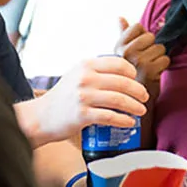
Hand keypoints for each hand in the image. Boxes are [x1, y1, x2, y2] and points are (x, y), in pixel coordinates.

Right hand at [31, 56, 148, 143]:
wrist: (41, 117)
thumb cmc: (64, 96)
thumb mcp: (77, 74)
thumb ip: (97, 70)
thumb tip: (126, 71)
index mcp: (87, 65)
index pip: (118, 64)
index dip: (132, 72)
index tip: (137, 80)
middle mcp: (86, 78)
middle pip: (122, 82)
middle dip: (138, 90)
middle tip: (145, 97)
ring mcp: (83, 96)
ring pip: (119, 99)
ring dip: (134, 106)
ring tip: (141, 110)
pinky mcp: (82, 115)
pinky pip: (110, 116)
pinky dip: (123, 119)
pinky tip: (130, 122)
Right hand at [115, 18, 169, 84]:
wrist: (132, 101)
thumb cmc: (130, 74)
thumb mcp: (122, 54)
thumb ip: (123, 34)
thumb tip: (120, 17)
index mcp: (118, 46)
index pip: (137, 26)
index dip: (143, 37)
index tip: (139, 49)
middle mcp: (125, 52)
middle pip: (150, 36)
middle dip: (152, 48)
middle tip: (144, 62)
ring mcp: (136, 61)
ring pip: (160, 48)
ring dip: (158, 59)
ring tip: (148, 69)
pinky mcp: (148, 70)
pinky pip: (165, 59)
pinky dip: (162, 67)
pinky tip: (153, 75)